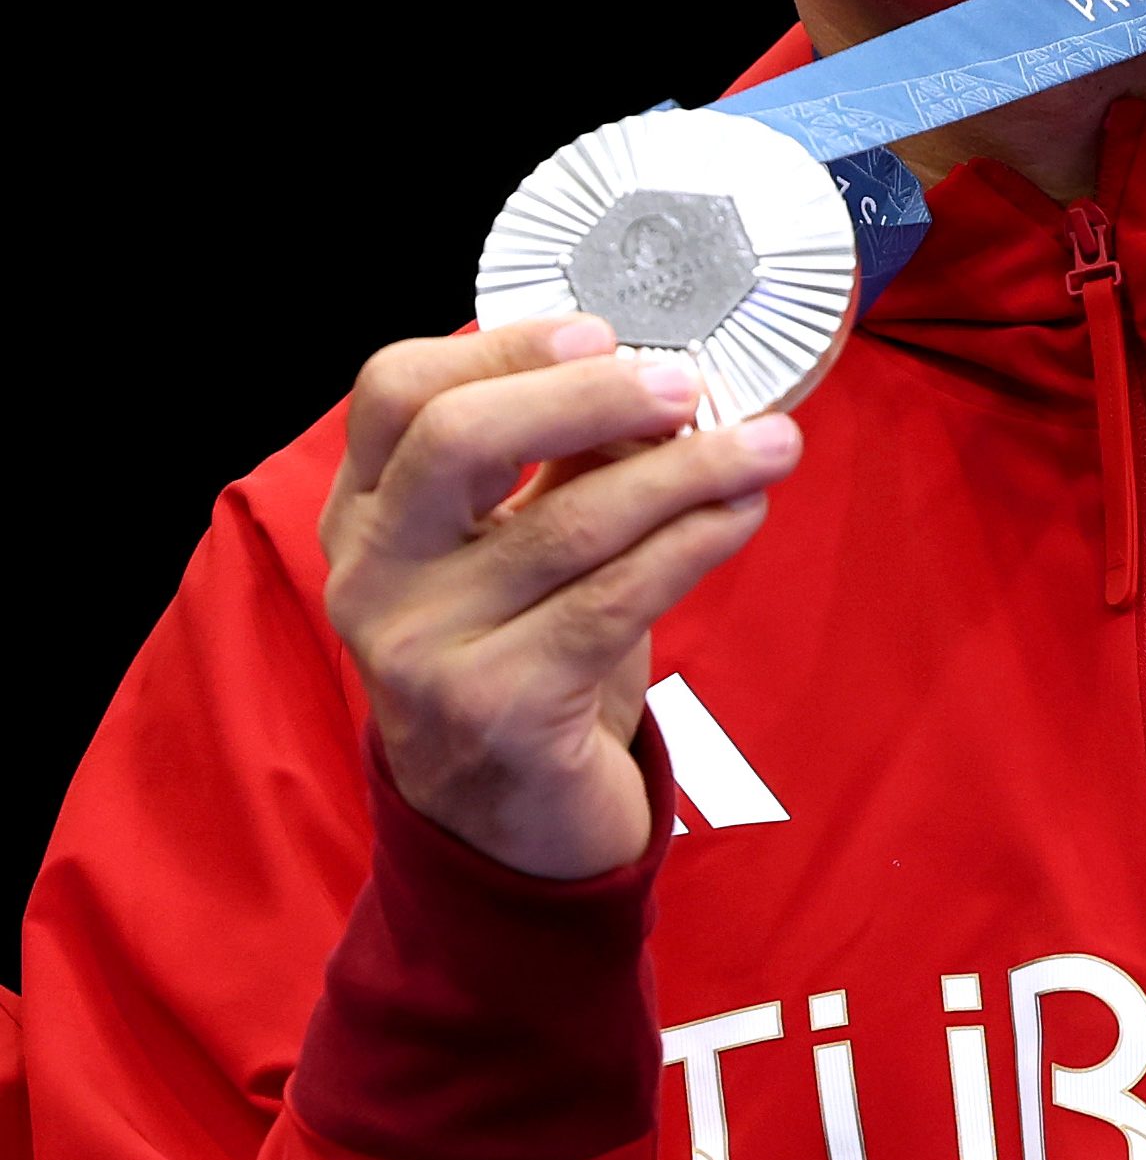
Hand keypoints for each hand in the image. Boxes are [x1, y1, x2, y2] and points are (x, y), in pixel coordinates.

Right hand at [321, 317, 799, 877]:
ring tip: (768, 447)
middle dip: (589, 396)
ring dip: (686, 470)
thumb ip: (563, 466)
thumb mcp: (524, 552)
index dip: (503, 347)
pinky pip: (615, 598)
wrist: (511, 827)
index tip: (601, 332)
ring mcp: (424, 649)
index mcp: (364, 516)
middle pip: (458, 438)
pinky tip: (741, 515)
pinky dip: (693, 542)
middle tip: (688, 385)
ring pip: (567, 522)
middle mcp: (371, 577)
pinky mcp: (500, 708)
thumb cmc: (528, 660)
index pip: (394, 390)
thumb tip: (661, 374)